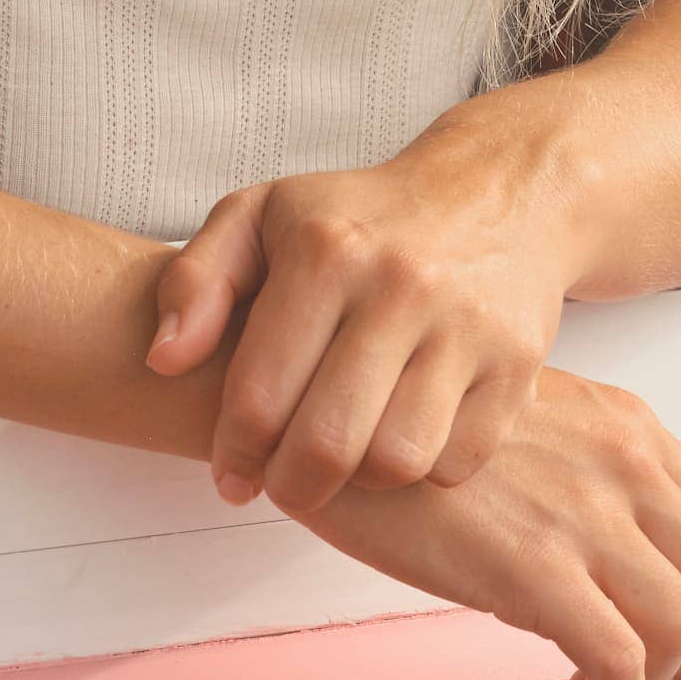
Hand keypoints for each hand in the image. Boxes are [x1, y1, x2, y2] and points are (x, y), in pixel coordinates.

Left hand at [145, 104, 588, 514]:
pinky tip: (404, 432)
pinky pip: (457, 463)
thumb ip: (197, 279)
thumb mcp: (264, 215)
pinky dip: (426, 468)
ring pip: (396, 463)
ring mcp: (466, 324)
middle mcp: (400, 284)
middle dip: (290, 486)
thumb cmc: (362, 216)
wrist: (495, 193)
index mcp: (327, 248)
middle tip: (283, 483)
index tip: (232, 470)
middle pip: (326, 445)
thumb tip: (162, 359)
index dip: (233, 453)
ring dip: (360, 479)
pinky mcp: (517, 363)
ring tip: (344, 455)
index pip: (259, 395)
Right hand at [308, 365, 680, 679]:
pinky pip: (621, 665)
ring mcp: (585, 514)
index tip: (673, 643)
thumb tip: (610, 561)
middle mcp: (624, 462)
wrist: (336, 411)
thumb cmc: (414, 421)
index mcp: (626, 426)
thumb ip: (585, 471)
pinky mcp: (535, 568)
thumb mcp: (528, 420)